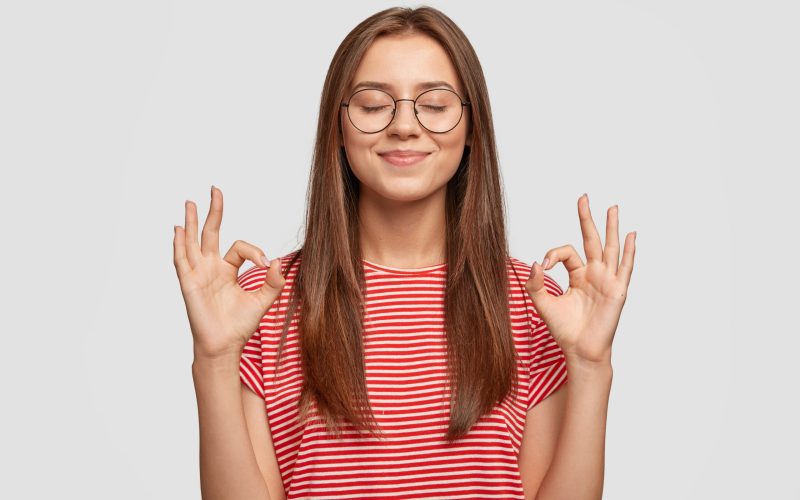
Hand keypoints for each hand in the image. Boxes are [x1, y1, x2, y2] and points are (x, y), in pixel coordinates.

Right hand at [173, 186, 285, 359]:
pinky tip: (178, 229)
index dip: (255, 252)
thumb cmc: (239, 326)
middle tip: (214, 189)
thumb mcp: (263, 300)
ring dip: (191, 222)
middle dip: (213, 211)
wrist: (225, 346)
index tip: (268, 265)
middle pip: (210, 233)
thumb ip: (274, 281)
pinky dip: (180, 244)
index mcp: (227, 270)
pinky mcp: (189, 284)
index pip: (239, 247)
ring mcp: (198, 274)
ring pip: (193, 242)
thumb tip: (281, 261)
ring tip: (190, 202)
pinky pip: (182, 260)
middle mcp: (211, 268)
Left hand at [525, 193, 636, 363]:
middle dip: (587, 218)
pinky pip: (625, 267)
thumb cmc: (564, 330)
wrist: (580, 350)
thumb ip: (535, 283)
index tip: (543, 264)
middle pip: (591, 240)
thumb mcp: (543, 303)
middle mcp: (594, 274)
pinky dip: (629, 251)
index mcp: (578, 276)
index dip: (553, 253)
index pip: (567, 252)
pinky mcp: (617, 290)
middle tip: (583, 197)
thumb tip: (536, 262)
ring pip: (610, 247)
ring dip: (611, 227)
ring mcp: (608, 280)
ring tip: (613, 207)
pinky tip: (631, 235)